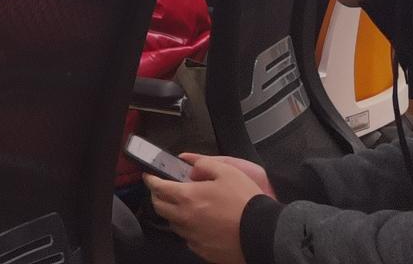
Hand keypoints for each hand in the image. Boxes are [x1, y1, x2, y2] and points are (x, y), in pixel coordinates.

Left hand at [147, 154, 269, 263]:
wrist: (264, 233)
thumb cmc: (245, 202)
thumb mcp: (227, 172)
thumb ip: (203, 163)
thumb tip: (189, 162)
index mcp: (188, 197)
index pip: (158, 187)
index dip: (150, 179)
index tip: (148, 176)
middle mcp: (185, 219)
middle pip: (159, 207)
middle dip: (157, 196)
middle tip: (163, 190)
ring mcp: (193, 237)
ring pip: (173, 224)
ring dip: (174, 213)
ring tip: (185, 206)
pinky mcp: (203, 251)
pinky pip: (188, 238)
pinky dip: (189, 229)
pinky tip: (200, 224)